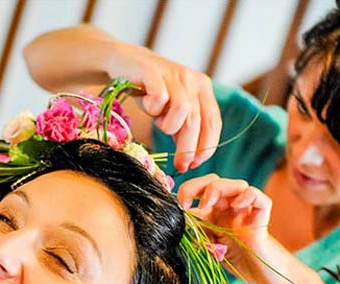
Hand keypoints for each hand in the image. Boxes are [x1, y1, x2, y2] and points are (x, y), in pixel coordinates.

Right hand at [105, 41, 220, 171]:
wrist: (126, 63)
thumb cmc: (150, 91)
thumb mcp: (172, 110)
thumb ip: (184, 129)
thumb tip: (190, 159)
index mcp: (202, 89)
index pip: (213, 122)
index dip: (206, 147)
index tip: (194, 164)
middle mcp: (192, 80)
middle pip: (196, 121)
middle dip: (187, 148)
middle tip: (179, 165)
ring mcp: (173, 75)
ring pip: (182, 110)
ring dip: (168, 126)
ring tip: (157, 122)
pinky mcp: (153, 72)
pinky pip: (159, 98)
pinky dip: (152, 108)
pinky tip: (147, 104)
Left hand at [177, 174, 295, 283]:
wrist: (263, 277)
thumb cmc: (237, 262)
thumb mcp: (208, 248)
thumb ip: (196, 234)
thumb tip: (177, 223)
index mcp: (214, 213)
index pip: (200, 190)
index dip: (186, 191)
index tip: (176, 206)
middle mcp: (230, 208)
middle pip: (215, 181)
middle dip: (196, 185)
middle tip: (185, 202)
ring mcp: (246, 212)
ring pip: (237, 184)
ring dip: (218, 188)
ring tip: (207, 205)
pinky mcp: (261, 220)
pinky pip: (259, 198)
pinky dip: (248, 196)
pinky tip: (237, 206)